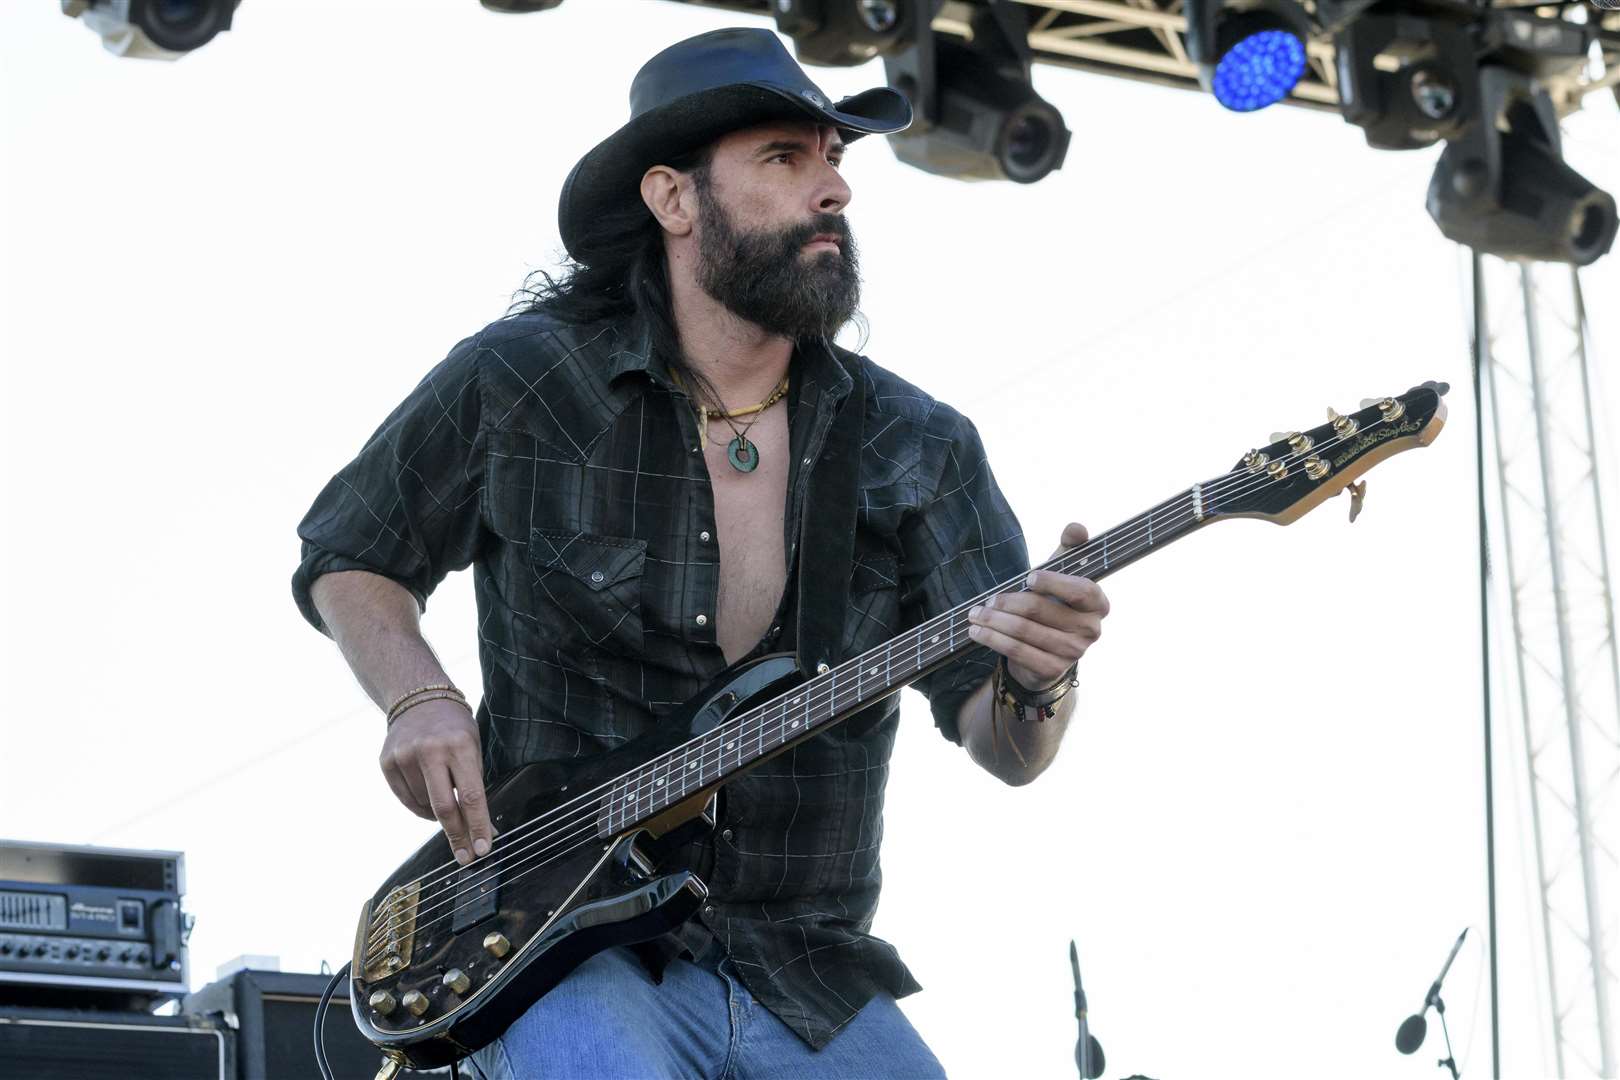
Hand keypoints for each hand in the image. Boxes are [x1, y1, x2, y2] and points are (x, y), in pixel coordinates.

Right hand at [379, 699, 492, 864]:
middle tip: (465, 856)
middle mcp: (430, 751)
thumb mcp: (473, 746)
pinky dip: (420, 807)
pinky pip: (406, 800)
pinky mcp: (387, 762)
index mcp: (459, 745)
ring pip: (424, 806)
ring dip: (438, 815)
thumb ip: (474, 784)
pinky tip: (428, 800)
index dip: (477, 826)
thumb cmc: (453, 726)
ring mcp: (405, 757)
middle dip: (457, 836)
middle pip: (444, 807)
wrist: (417, 698)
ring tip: (447, 803)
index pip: (471, 795)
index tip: (482, 849)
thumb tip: (481, 827)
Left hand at [966, 522, 1109, 687]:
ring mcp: (1073, 653)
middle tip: (987, 600)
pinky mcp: (1052, 670)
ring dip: (993, 621)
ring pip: (1024, 631)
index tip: (1028, 577)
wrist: (1046, 652)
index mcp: (1098, 604)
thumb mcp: (1061, 575)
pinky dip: (992, 639)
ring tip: (974, 613)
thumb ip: (1069, 550)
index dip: (1054, 583)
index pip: (1081, 590)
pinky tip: (976, 632)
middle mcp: (1091, 630)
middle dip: (1007, 602)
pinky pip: (1016, 651)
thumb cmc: (1054, 605)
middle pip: (1041, 610)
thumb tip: (1076, 527)